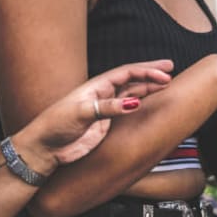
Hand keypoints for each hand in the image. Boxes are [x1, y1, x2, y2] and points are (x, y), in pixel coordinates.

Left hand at [18, 60, 172, 168]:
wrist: (45, 148)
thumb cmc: (55, 125)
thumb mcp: (80, 113)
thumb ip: (107, 108)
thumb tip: (133, 102)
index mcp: (96, 86)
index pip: (126, 73)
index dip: (146, 71)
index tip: (165, 73)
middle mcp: (102, 94)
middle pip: (131, 79)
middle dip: (150, 73)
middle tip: (170, 68)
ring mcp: (104, 109)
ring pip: (131, 93)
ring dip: (148, 87)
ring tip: (166, 83)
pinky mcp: (104, 124)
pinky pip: (127, 110)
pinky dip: (140, 104)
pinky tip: (149, 102)